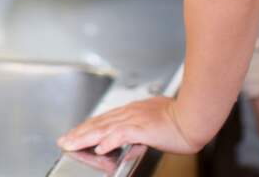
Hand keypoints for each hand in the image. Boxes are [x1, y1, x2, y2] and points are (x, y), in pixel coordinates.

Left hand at [56, 97, 200, 155]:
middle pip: (99, 123)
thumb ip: (143, 123)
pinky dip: (108, 141)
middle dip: (79, 132)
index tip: (75, 133)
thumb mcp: (156, 117)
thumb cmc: (181, 117)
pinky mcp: (142, 128)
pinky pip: (121, 134)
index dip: (87, 126)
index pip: (104, 119)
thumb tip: (139, 130)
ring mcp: (134, 119)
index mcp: (133, 111)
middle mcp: (130, 113)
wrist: (194, 115)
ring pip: (104, 128)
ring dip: (86, 137)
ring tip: (72, 144)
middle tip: (64, 140)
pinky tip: (99, 148)